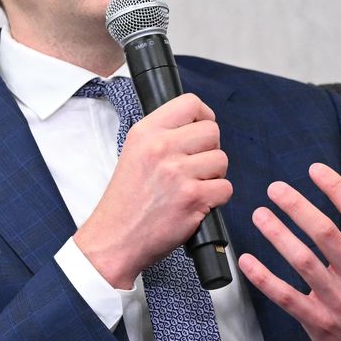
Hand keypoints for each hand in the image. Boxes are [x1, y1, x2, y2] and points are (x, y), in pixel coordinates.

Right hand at [74, 93, 230, 287]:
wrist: (115, 236)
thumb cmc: (126, 198)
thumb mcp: (133, 152)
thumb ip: (163, 135)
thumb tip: (198, 126)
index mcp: (146, 132)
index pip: (191, 103)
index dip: (203, 117)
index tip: (199, 132)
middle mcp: (161, 147)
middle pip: (213, 131)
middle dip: (209, 150)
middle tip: (194, 166)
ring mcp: (178, 172)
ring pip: (222, 160)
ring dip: (213, 176)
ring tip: (192, 186)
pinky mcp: (193, 198)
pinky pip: (225, 187)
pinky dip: (216, 198)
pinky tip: (196, 203)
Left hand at [236, 163, 340, 340]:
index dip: (335, 189)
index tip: (315, 170)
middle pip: (325, 234)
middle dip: (297, 207)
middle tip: (275, 188)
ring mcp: (337, 301)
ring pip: (303, 261)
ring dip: (277, 236)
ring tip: (258, 215)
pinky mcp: (318, 322)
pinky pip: (286, 297)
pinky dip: (264, 279)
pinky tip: (245, 260)